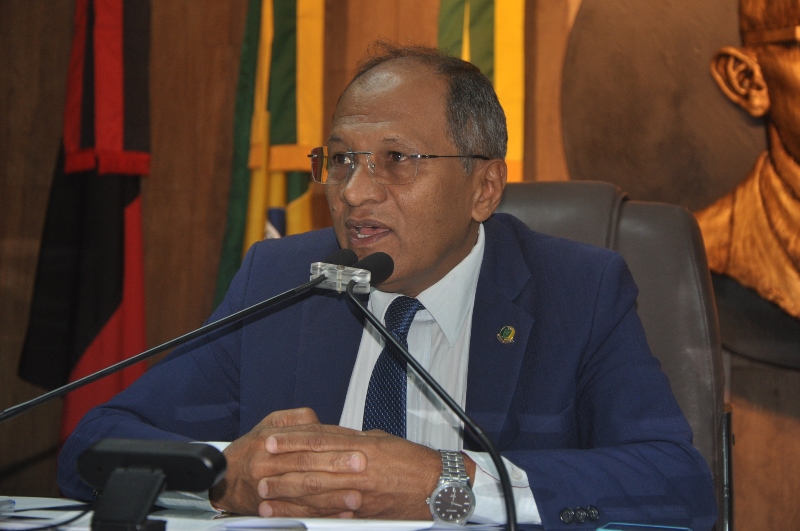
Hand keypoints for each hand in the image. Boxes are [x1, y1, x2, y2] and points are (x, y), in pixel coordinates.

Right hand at [209, 408, 365, 515]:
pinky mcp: (270, 509)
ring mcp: (268, 489)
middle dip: (336, 466)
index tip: (357, 445)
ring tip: (356, 496)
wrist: (220, 479)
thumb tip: (320, 421)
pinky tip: (339, 515)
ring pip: (303, 492)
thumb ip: (295, 420)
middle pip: (307, 465)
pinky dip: (320, 515)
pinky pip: (298, 514)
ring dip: (332, 496)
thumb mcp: (268, 425)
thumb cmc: (250, 449)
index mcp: (270, 440)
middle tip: (361, 466)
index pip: (307, 440)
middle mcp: (268, 464)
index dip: (333, 443)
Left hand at [259, 428, 442, 519]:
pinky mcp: (363, 513)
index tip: (272, 441)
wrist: (436, 485)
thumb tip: (329, 438)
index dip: (292, 441)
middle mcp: (358, 470)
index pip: (319, 441)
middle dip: (282, 470)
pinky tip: (293, 515)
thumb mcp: (380, 440)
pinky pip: (331, 514)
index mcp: (361, 447)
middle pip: (312, 468)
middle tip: (259, 471)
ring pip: (316, 493)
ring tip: (265, 496)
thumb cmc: (412, 462)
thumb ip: (352, 440)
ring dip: (288, 495)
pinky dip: (309, 514)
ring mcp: (360, 494)